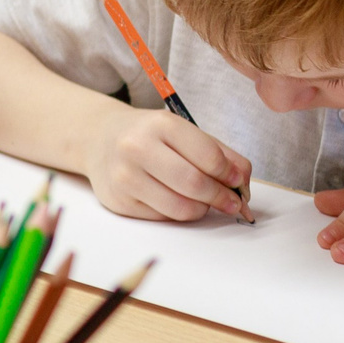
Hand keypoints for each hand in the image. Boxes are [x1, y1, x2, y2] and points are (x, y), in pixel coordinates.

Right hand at [85, 105, 252, 222]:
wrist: (99, 139)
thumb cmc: (150, 136)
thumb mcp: (183, 131)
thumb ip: (220, 153)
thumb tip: (244, 184)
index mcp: (160, 125)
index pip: (209, 157)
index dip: (231, 174)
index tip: (238, 181)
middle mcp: (137, 148)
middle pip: (195, 184)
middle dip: (222, 197)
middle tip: (232, 202)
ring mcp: (124, 176)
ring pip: (181, 208)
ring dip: (202, 209)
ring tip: (204, 201)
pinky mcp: (118, 201)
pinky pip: (163, 217)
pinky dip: (178, 213)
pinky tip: (176, 199)